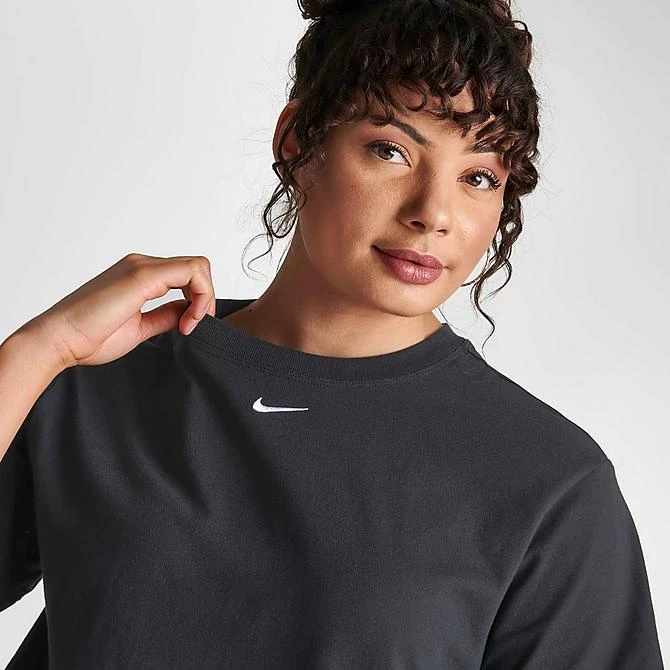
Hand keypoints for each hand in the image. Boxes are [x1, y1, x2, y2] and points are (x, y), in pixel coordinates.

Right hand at [20, 253, 216, 369]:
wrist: (59, 340)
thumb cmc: (89, 337)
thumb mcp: (140, 327)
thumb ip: (164, 315)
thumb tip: (186, 312)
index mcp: (139, 275)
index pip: (186, 275)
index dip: (198, 301)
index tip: (187, 328)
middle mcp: (141, 265)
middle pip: (196, 268)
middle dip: (205, 298)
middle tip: (193, 325)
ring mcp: (141, 267)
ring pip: (198, 266)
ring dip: (204, 297)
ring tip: (189, 324)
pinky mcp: (142, 275)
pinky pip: (191, 272)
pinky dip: (199, 297)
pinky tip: (186, 322)